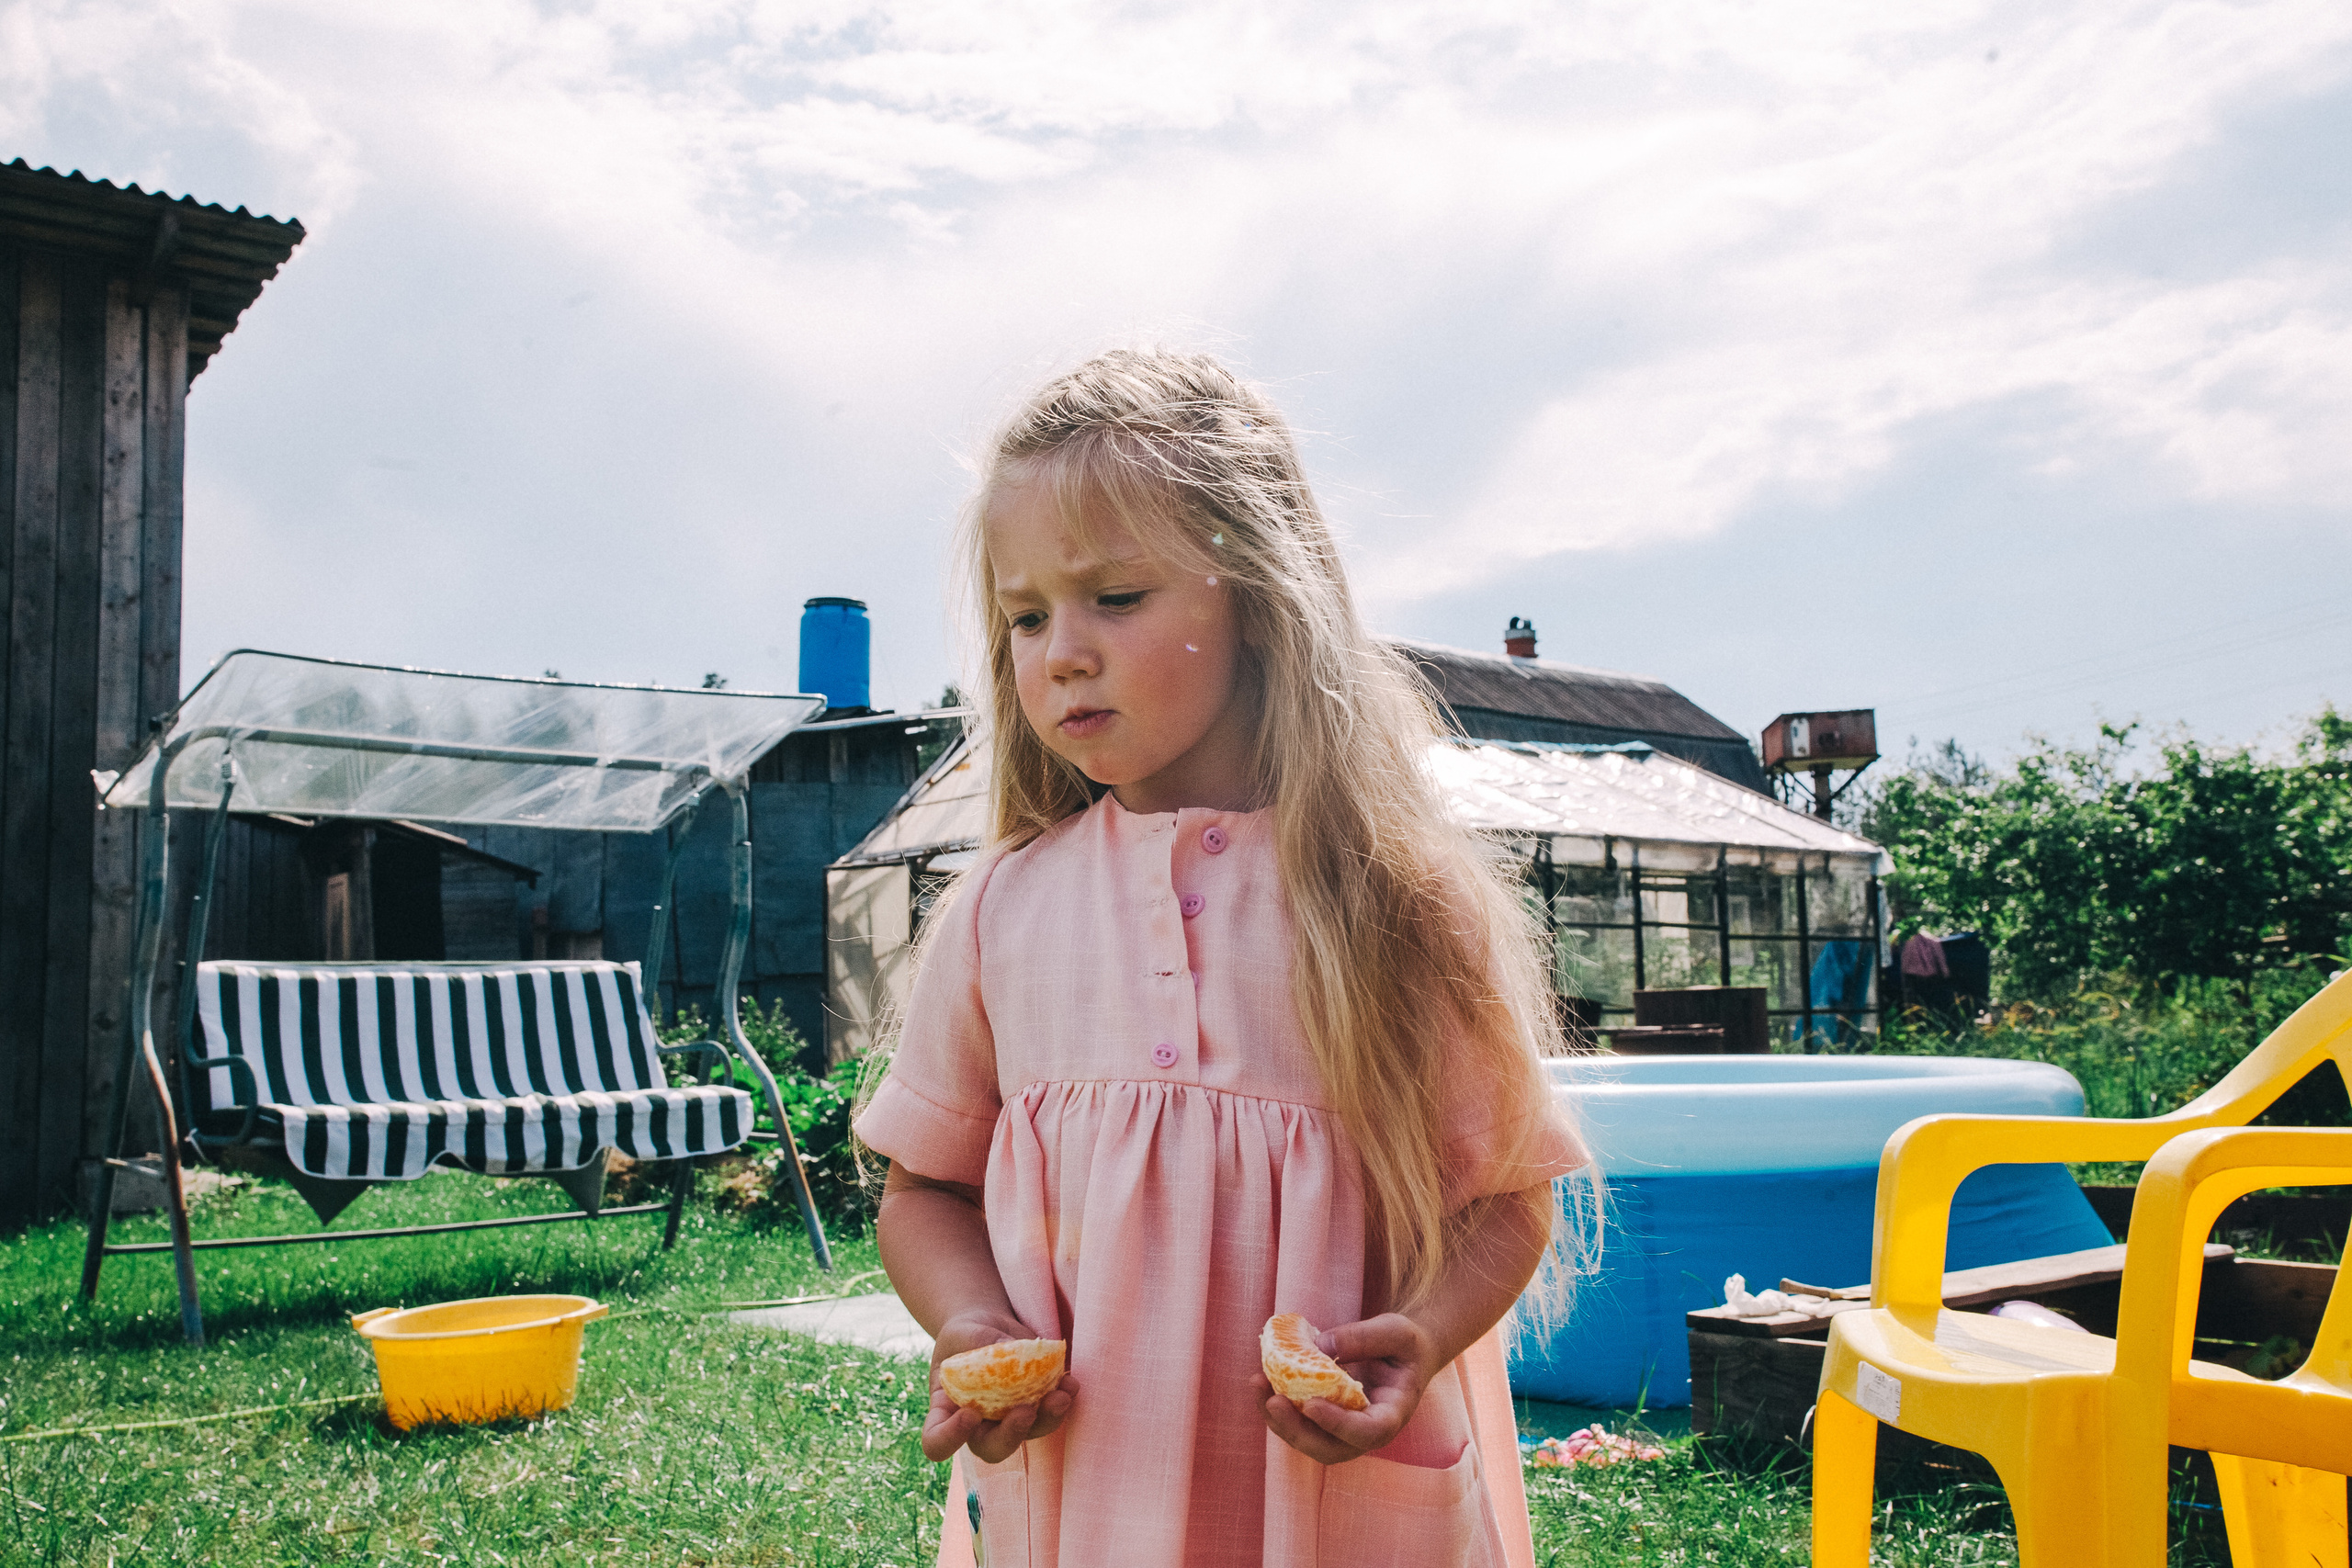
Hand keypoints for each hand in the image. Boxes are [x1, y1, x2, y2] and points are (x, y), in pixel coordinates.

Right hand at [919, 1309, 1078, 1464]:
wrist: (988, 1326)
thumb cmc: (965, 1333)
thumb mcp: (962, 1331)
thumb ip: (979, 1343)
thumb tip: (1007, 1349)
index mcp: (946, 1412)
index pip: (937, 1442)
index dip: (951, 1439)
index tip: (969, 1414)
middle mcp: (978, 1425)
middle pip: (992, 1449)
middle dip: (1011, 1436)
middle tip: (1025, 1411)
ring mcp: (1008, 1418)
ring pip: (1029, 1433)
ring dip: (1048, 1418)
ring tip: (1062, 1394)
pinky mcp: (1034, 1405)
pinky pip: (1050, 1412)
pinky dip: (1062, 1399)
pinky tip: (1070, 1383)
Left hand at [1254, 1312, 1436, 1464]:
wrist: (1405, 1355)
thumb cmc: (1404, 1344)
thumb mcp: (1395, 1331)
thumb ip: (1363, 1337)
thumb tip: (1318, 1346)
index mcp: (1393, 1413)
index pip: (1370, 1432)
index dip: (1339, 1425)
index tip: (1311, 1405)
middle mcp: (1369, 1431)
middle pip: (1332, 1449)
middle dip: (1298, 1430)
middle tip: (1274, 1401)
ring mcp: (1346, 1431)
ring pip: (1310, 1442)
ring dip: (1280, 1421)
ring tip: (1258, 1385)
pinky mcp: (1327, 1421)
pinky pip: (1299, 1425)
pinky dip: (1276, 1408)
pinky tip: (1261, 1382)